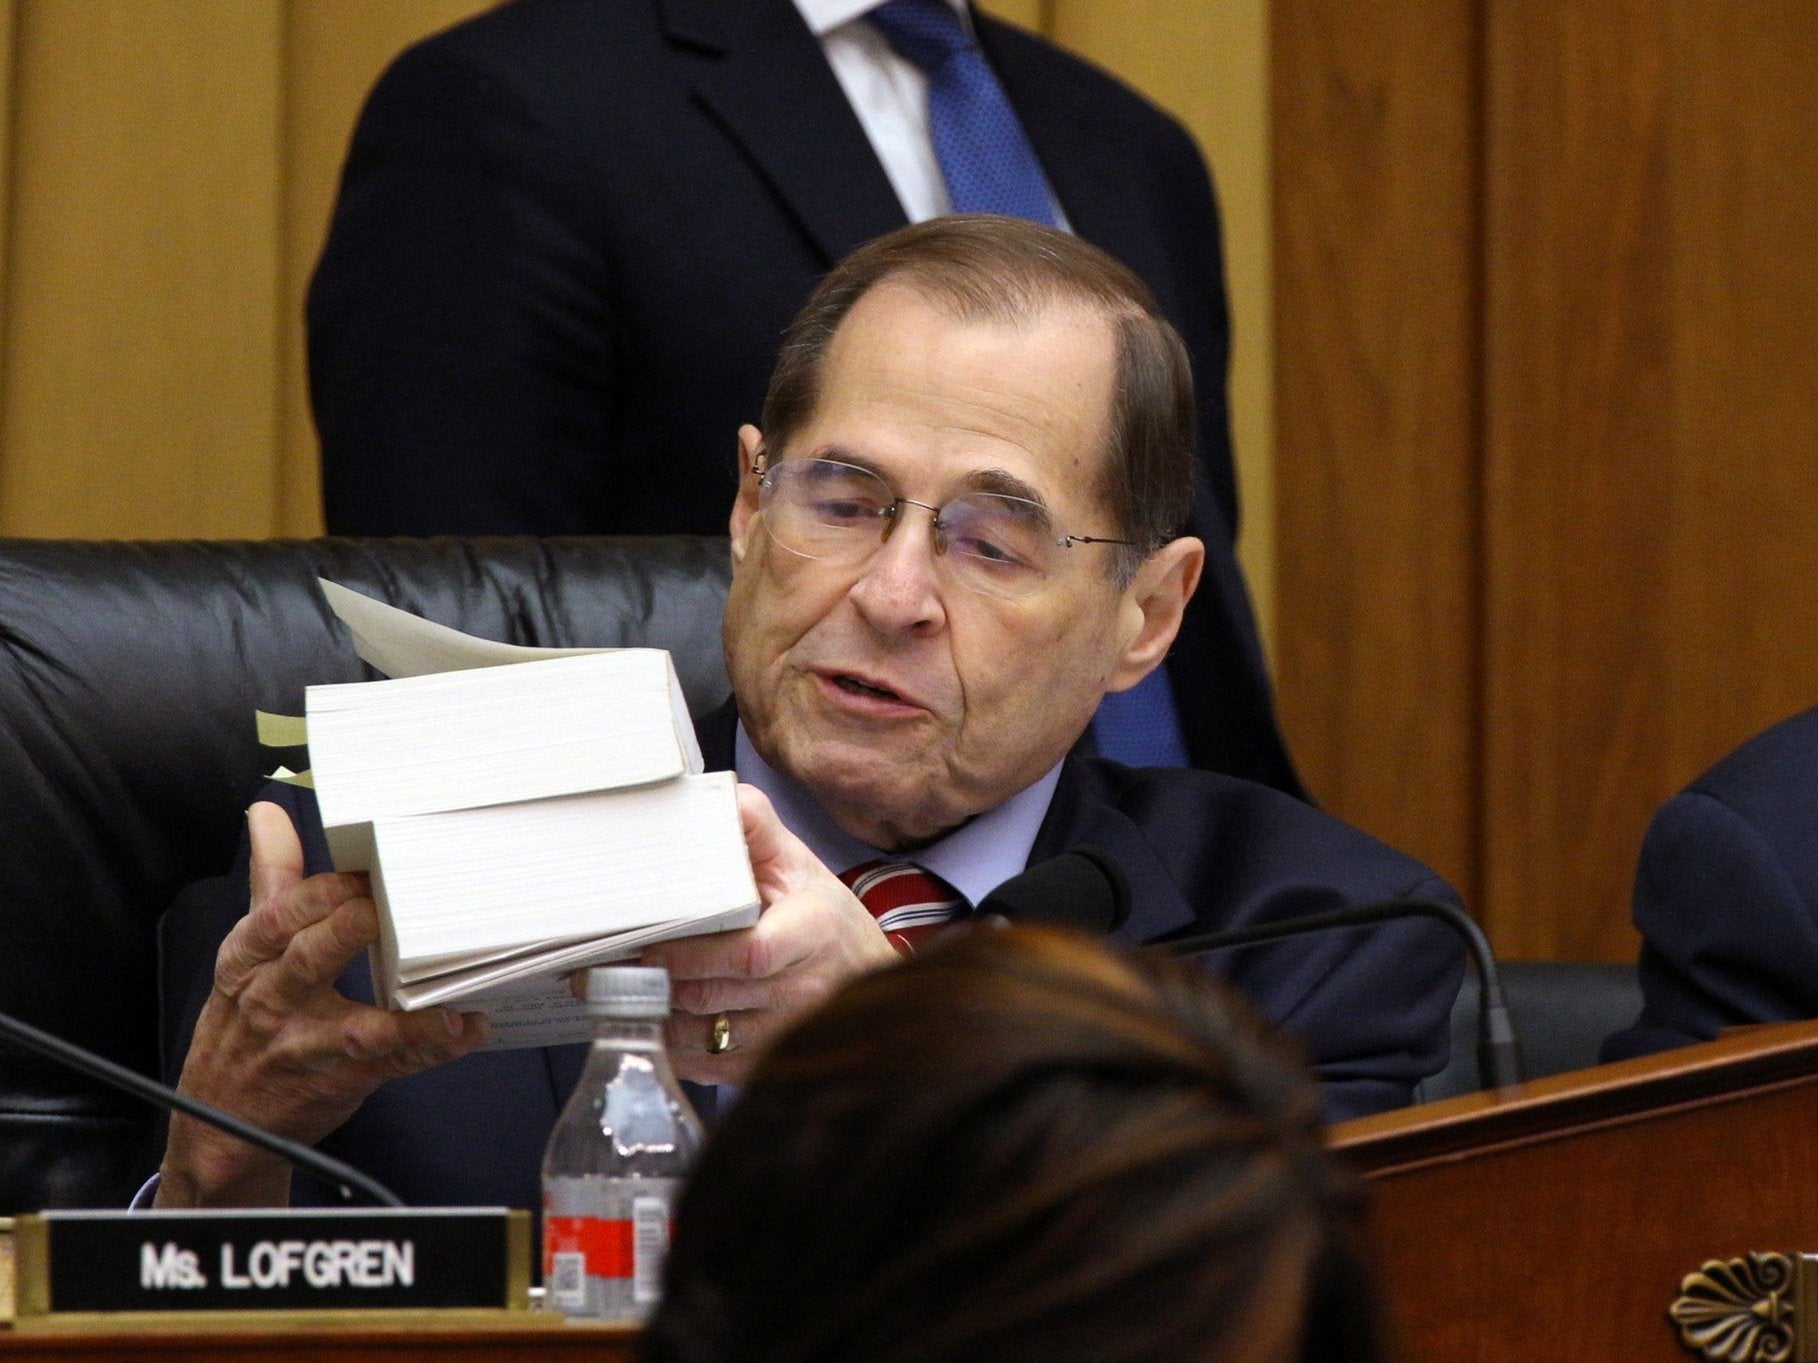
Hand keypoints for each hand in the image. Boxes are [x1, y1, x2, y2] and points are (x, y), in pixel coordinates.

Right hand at [156, 802, 488, 1205]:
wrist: (221, 1126)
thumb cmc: (243, 1023)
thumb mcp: (245, 953)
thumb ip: (272, 881)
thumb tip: (268, 812)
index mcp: (250, 960)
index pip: (280, 916)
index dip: (324, 890)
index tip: (367, 867)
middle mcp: (274, 1001)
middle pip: (311, 958)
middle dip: (352, 929)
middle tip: (394, 907)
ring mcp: (307, 1047)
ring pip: (356, 1027)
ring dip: (406, 1013)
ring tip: (449, 994)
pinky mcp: (341, 1082)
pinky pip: (392, 1064)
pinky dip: (431, 1048)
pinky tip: (466, 1028)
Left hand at [641, 784, 897, 1082]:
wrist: (865, 972)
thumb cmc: (819, 913)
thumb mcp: (796, 861)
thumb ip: (756, 826)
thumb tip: (720, 799)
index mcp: (812, 930)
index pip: (750, 953)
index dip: (692, 955)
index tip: (647, 943)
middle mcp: (805, 988)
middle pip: (714, 994)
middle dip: (655, 982)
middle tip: (603, 967)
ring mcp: (788, 1031)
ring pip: (704, 1035)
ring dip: (656, 1017)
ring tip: (616, 993)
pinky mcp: (769, 1062)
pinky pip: (708, 1065)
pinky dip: (672, 1048)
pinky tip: (651, 1023)